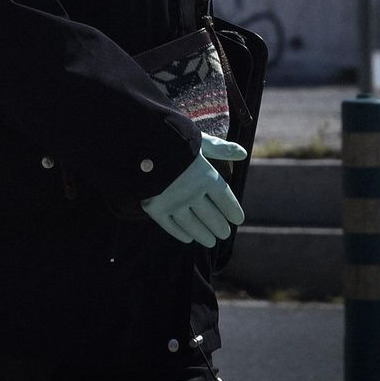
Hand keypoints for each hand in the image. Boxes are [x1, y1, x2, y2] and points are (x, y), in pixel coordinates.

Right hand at [140, 132, 248, 246]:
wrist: (136, 144)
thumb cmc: (171, 140)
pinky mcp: (155, 208)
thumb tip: (243, 153)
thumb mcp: (197, 141)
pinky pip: (171, 226)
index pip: (227, 202)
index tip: (236, 219)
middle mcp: (193, 194)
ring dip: (204, 235)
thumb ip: (219, 149)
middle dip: (220, 227)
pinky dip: (180, 234)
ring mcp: (174, 203)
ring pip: (194, 227)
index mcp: (207, 177)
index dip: (233, 212)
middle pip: (213, 218)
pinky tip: (187, 238)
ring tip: (209, 241)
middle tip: (223, 232)